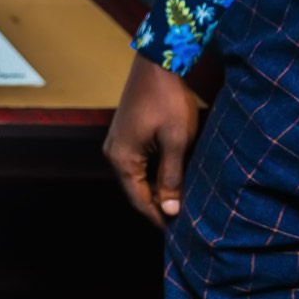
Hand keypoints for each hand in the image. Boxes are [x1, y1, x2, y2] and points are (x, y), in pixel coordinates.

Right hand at [102, 55, 199, 227]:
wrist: (157, 64)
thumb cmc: (168, 101)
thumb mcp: (176, 141)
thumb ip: (171, 177)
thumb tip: (171, 210)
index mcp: (122, 159)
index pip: (139, 201)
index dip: (158, 218)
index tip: (179, 233)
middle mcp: (113, 153)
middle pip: (135, 191)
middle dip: (157, 206)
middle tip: (184, 221)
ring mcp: (118, 142)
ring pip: (137, 177)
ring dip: (157, 190)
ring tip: (180, 201)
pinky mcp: (126, 134)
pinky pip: (138, 164)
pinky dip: (154, 174)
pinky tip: (172, 178)